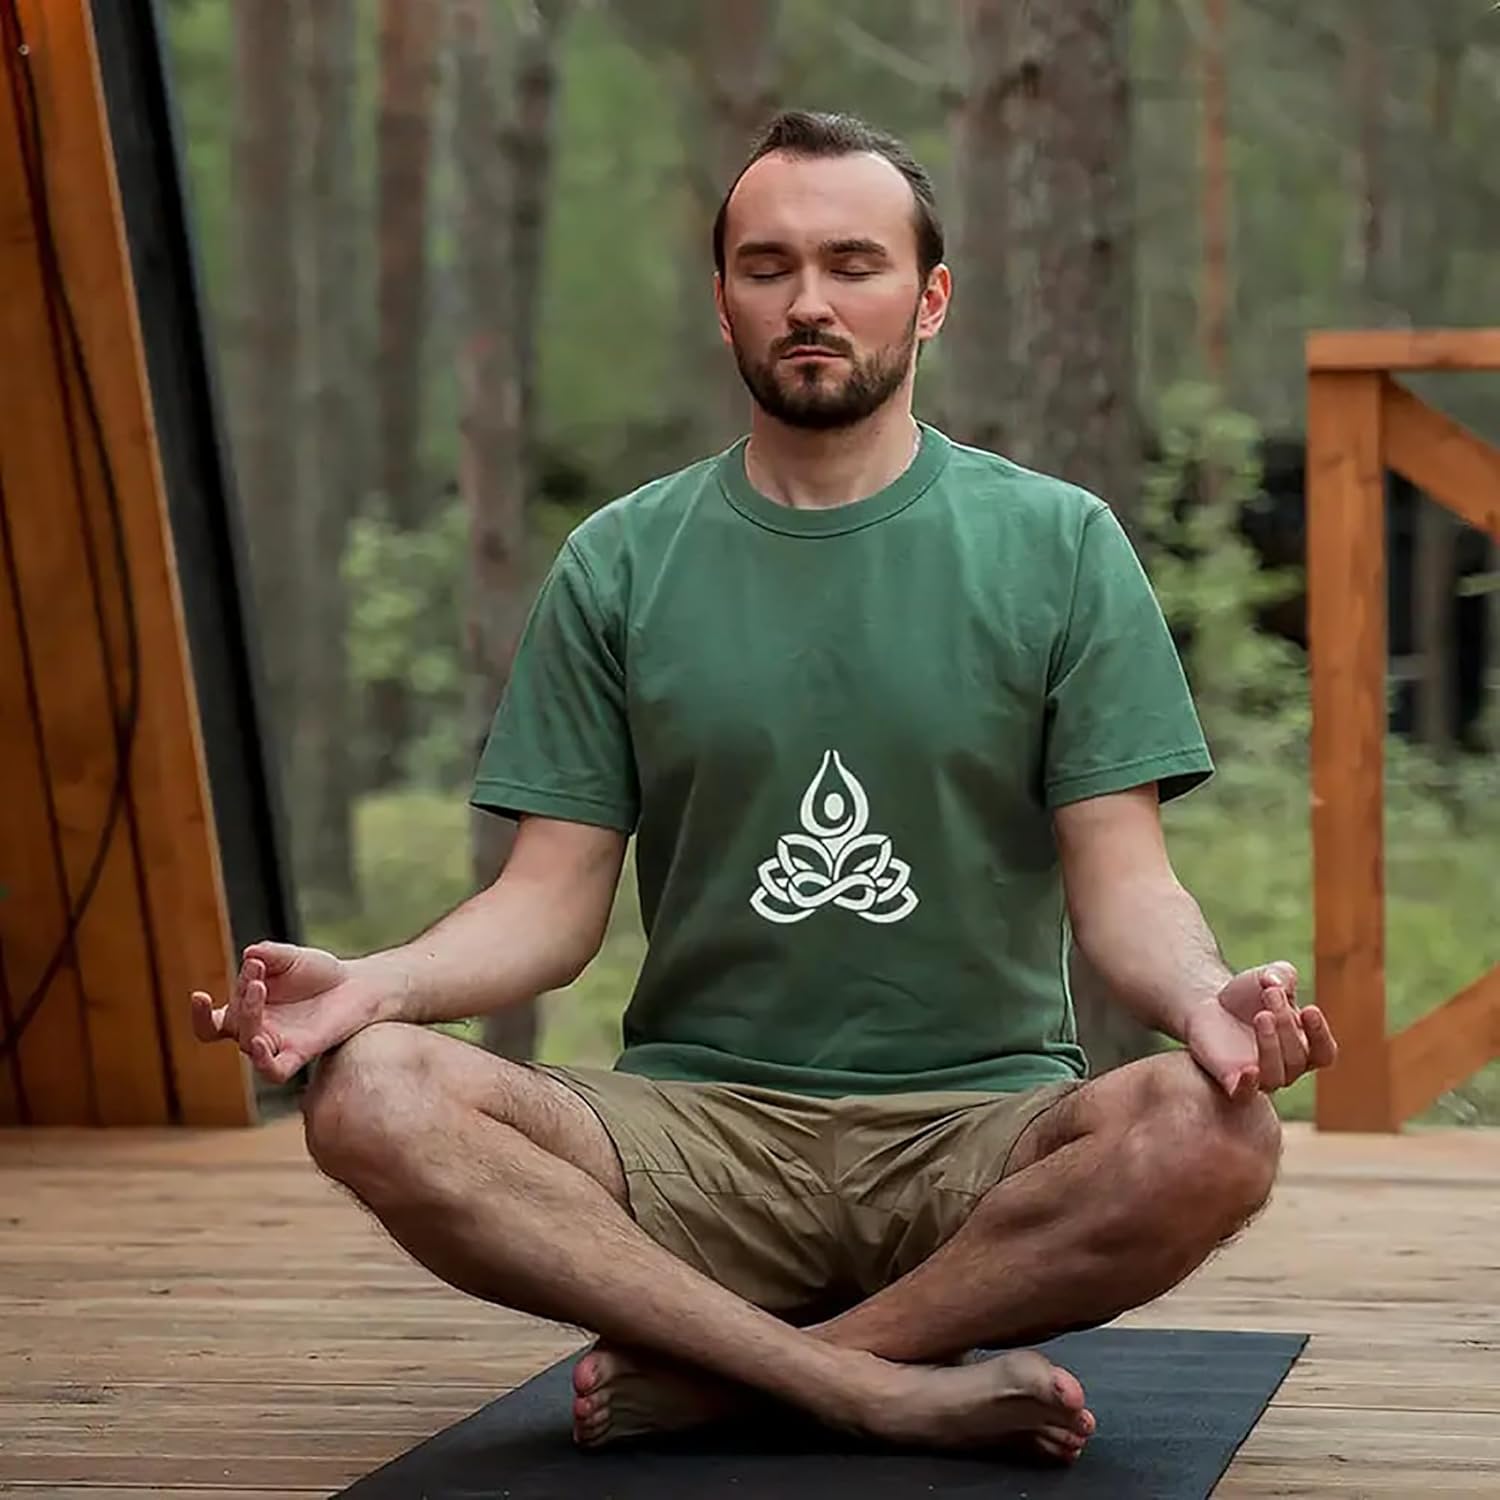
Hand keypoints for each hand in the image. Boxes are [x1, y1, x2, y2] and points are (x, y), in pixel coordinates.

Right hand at [191, 942, 386, 1083]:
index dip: (199, 1016)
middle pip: (233, 1025)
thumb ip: (270, 954)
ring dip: (248, 1018)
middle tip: (257, 974)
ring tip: (259, 987)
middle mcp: (257, 1031)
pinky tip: (258, 1043)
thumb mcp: (291, 957)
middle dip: (241, 997)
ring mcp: (277, 1045)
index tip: (199, 996)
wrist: (356, 984)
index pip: (212, 1024)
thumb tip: (249, 954)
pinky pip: (273, 1071)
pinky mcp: (299, 1054)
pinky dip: (262, 1061)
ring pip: (248, 1043)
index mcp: (246, 1011)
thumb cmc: (319, 972)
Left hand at [1184, 962, 1338, 1097]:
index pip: (1324, 1053)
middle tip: (1271, 993)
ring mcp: (1260, 1077)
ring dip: (1272, 1045)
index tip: (1309, 1009)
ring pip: (1277, 1075)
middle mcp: (1287, 1067)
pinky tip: (1248, 1070)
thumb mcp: (1268, 977)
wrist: (1208, 1004)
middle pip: (1298, 1057)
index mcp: (1304, 1046)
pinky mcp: (1232, 1082)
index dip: (1320, 1035)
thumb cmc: (1247, 994)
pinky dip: (1249, 1086)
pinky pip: (1244, 1094)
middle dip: (1287, 1023)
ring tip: (1261, 1015)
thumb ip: (1280, 974)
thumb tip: (1276, 982)